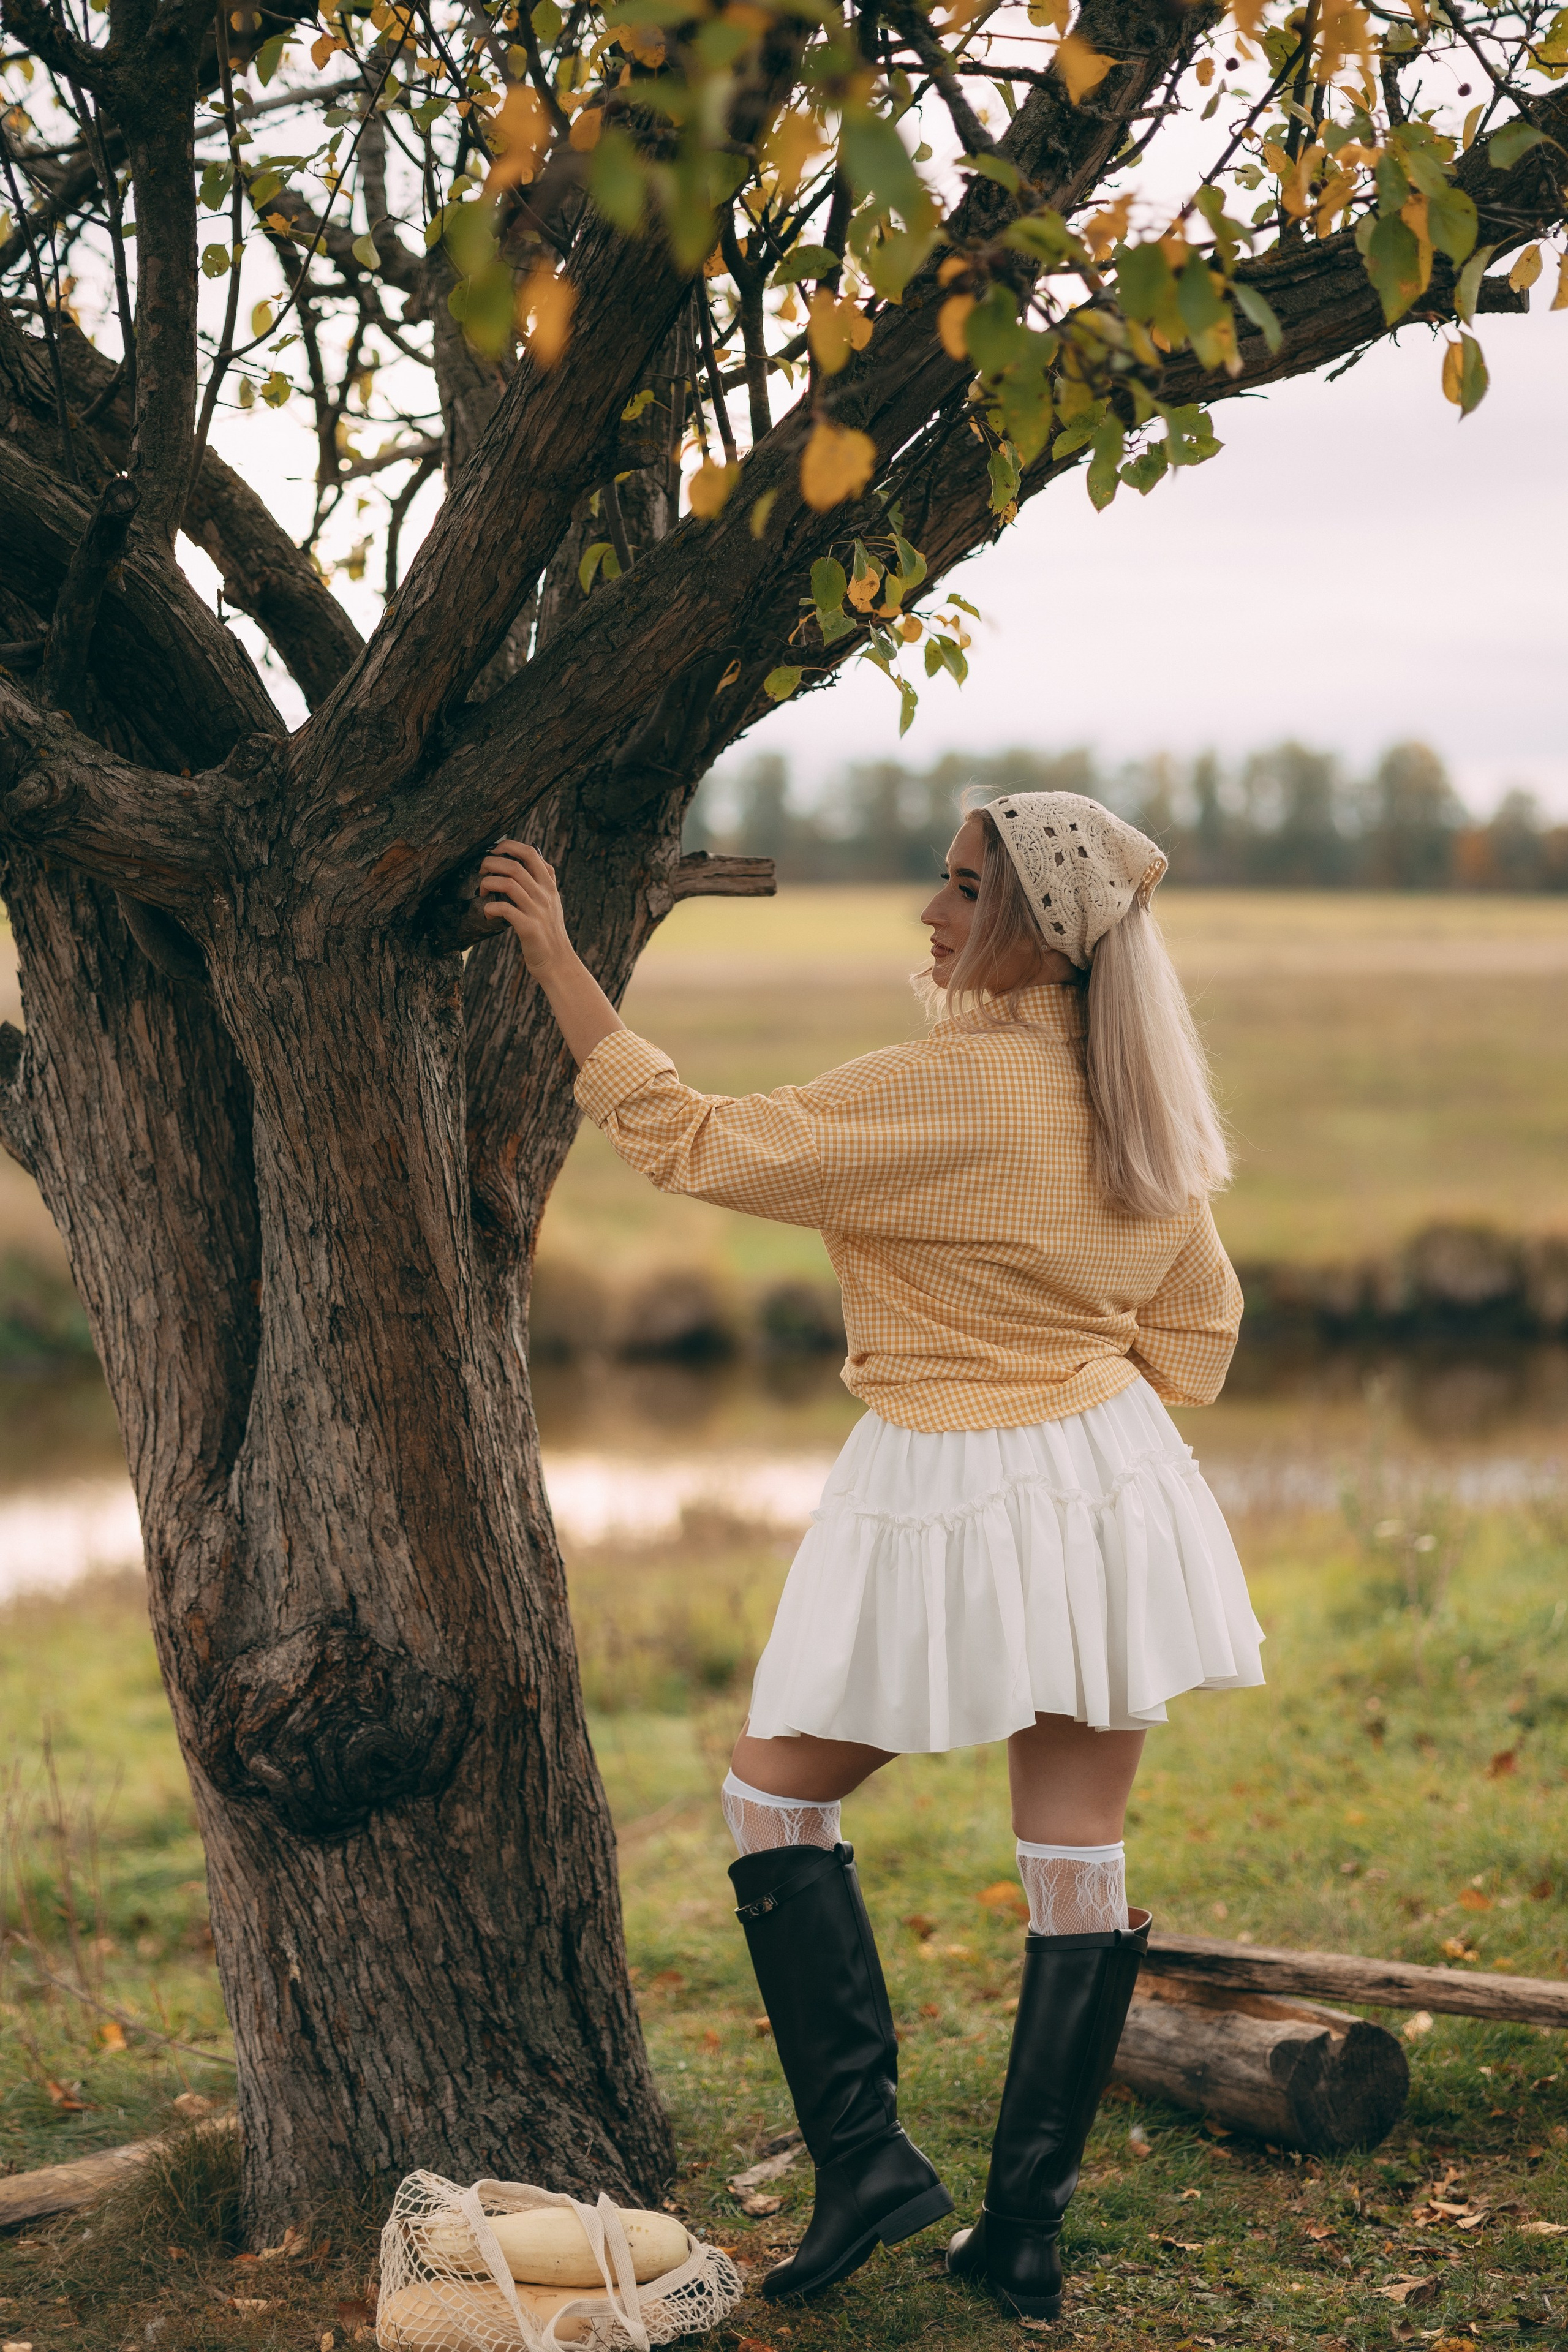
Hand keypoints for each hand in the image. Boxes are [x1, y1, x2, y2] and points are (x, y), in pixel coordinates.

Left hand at [479, 841, 572, 977]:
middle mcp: (544, 895)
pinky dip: (490, 909)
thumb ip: (545, 880)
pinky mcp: (529, 928)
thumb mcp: (553, 901)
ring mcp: (537, 911)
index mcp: (549, 886)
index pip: (530, 853)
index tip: (494, 851)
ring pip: (508, 884)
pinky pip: (504, 910)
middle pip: (514, 866)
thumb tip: (536, 856)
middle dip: (491, 863)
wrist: (558, 962)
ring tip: (482, 891)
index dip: (509, 846)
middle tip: (481, 871)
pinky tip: (488, 914)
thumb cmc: (549, 931)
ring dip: (488, 884)